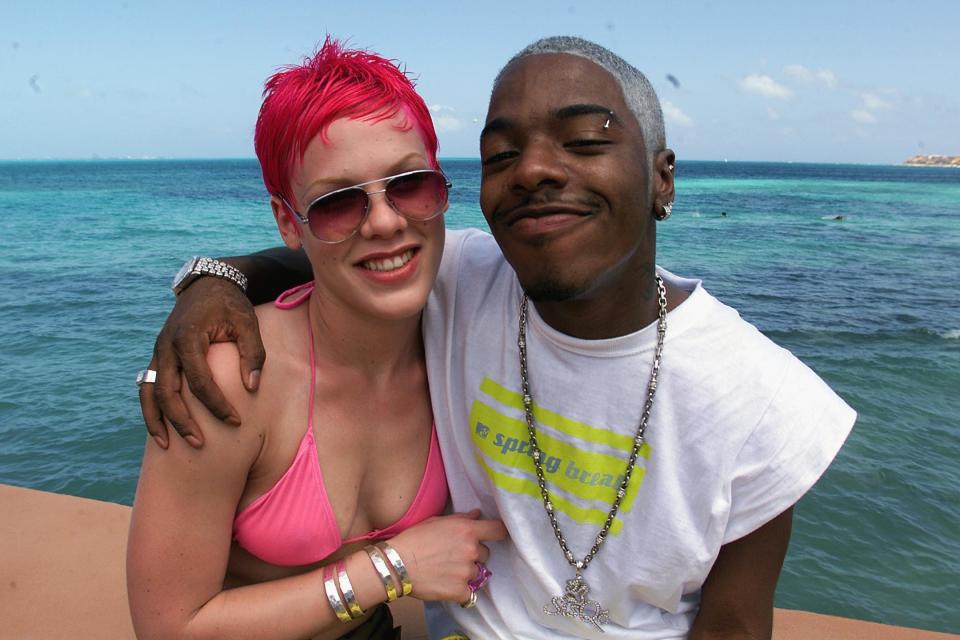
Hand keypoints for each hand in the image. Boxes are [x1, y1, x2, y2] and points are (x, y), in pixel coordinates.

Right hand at [140, 277, 264, 448]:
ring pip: (148, 392)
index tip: (235, 421)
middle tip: (200, 444)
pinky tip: (160, 429)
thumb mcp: (248, 324)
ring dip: (157, 420)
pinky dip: (150, 409)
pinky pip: (146, 386)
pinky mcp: (157, 356)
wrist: (208, 284)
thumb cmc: (231, 305)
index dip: (216, 404)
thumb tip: (251, 388)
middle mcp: (166, 346)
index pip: (199, 381)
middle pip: (167, 392)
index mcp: (188, 337)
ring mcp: (158, 351)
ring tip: (167, 446)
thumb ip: (252, 355)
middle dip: (182, 421)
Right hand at [388, 511, 507, 603]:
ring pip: (476, 573)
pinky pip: (469, 592)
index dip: (498, 532)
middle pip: (485, 554)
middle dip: (474, 554)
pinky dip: (460, 591)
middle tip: (454, 555)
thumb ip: (460, 519)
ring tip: (446, 570)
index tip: (494, 536)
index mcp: (467, 531)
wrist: (396, 564)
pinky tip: (446, 584)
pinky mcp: (460, 591)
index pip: (498, 530)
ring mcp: (466, 572)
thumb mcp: (436, 521)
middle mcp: (471, 550)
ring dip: (466, 572)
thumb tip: (477, 515)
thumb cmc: (414, 539)